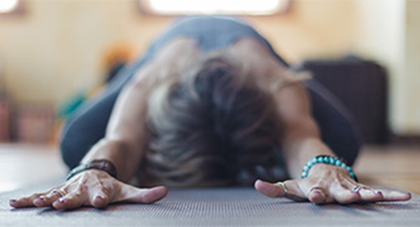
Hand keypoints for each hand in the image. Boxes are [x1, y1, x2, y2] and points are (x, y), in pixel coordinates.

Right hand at [9, 169, 167, 209]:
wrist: (96, 170)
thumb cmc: (112, 186)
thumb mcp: (128, 191)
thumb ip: (145, 195)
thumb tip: (165, 191)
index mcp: (101, 189)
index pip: (102, 194)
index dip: (100, 197)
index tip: (98, 202)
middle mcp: (83, 188)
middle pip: (76, 194)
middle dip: (69, 199)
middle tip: (61, 203)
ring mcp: (68, 188)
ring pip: (56, 192)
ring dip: (46, 197)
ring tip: (39, 202)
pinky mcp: (56, 190)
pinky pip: (40, 194)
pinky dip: (28, 199)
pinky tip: (15, 204)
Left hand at [254, 164, 411, 203]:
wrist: (321, 165)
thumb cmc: (305, 182)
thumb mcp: (289, 186)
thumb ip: (273, 188)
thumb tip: (256, 184)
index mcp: (315, 187)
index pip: (314, 191)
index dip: (315, 193)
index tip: (316, 196)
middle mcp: (333, 186)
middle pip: (339, 192)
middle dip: (345, 195)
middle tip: (352, 197)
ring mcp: (348, 186)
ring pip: (360, 190)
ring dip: (370, 194)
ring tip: (380, 196)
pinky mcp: (359, 187)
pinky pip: (377, 191)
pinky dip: (391, 194)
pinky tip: (406, 197)